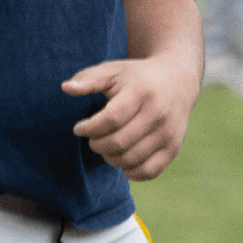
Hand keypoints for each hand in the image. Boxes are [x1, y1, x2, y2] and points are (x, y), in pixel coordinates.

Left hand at [62, 54, 199, 181]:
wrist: (177, 81)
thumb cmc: (136, 76)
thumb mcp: (113, 70)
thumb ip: (88, 79)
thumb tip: (65, 88)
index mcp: (141, 92)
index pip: (111, 119)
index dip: (90, 128)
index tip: (79, 128)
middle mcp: (158, 113)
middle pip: (119, 143)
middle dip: (97, 145)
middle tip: (92, 139)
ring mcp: (168, 133)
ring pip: (131, 160)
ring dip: (111, 158)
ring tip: (105, 147)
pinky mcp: (173, 148)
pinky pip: (148, 171)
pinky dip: (130, 172)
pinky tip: (122, 159)